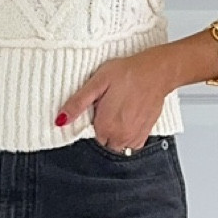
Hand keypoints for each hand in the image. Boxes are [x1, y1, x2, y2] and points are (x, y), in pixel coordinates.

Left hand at [54, 46, 172, 150]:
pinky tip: (129, 119)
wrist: (156, 72)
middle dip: (103, 128)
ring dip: (116, 134)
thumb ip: (78, 103)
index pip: (90, 134)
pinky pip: (132, 145)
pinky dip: (128, 137)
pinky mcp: (145, 134)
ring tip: (121, 112)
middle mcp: (119, 136)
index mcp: (104, 125)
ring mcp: (133, 137)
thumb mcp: (97, 82)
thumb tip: (60, 120)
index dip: (93, 120)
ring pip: (117, 145)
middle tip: (110, 108)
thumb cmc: (128, 73)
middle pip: (103, 141)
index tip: (98, 108)